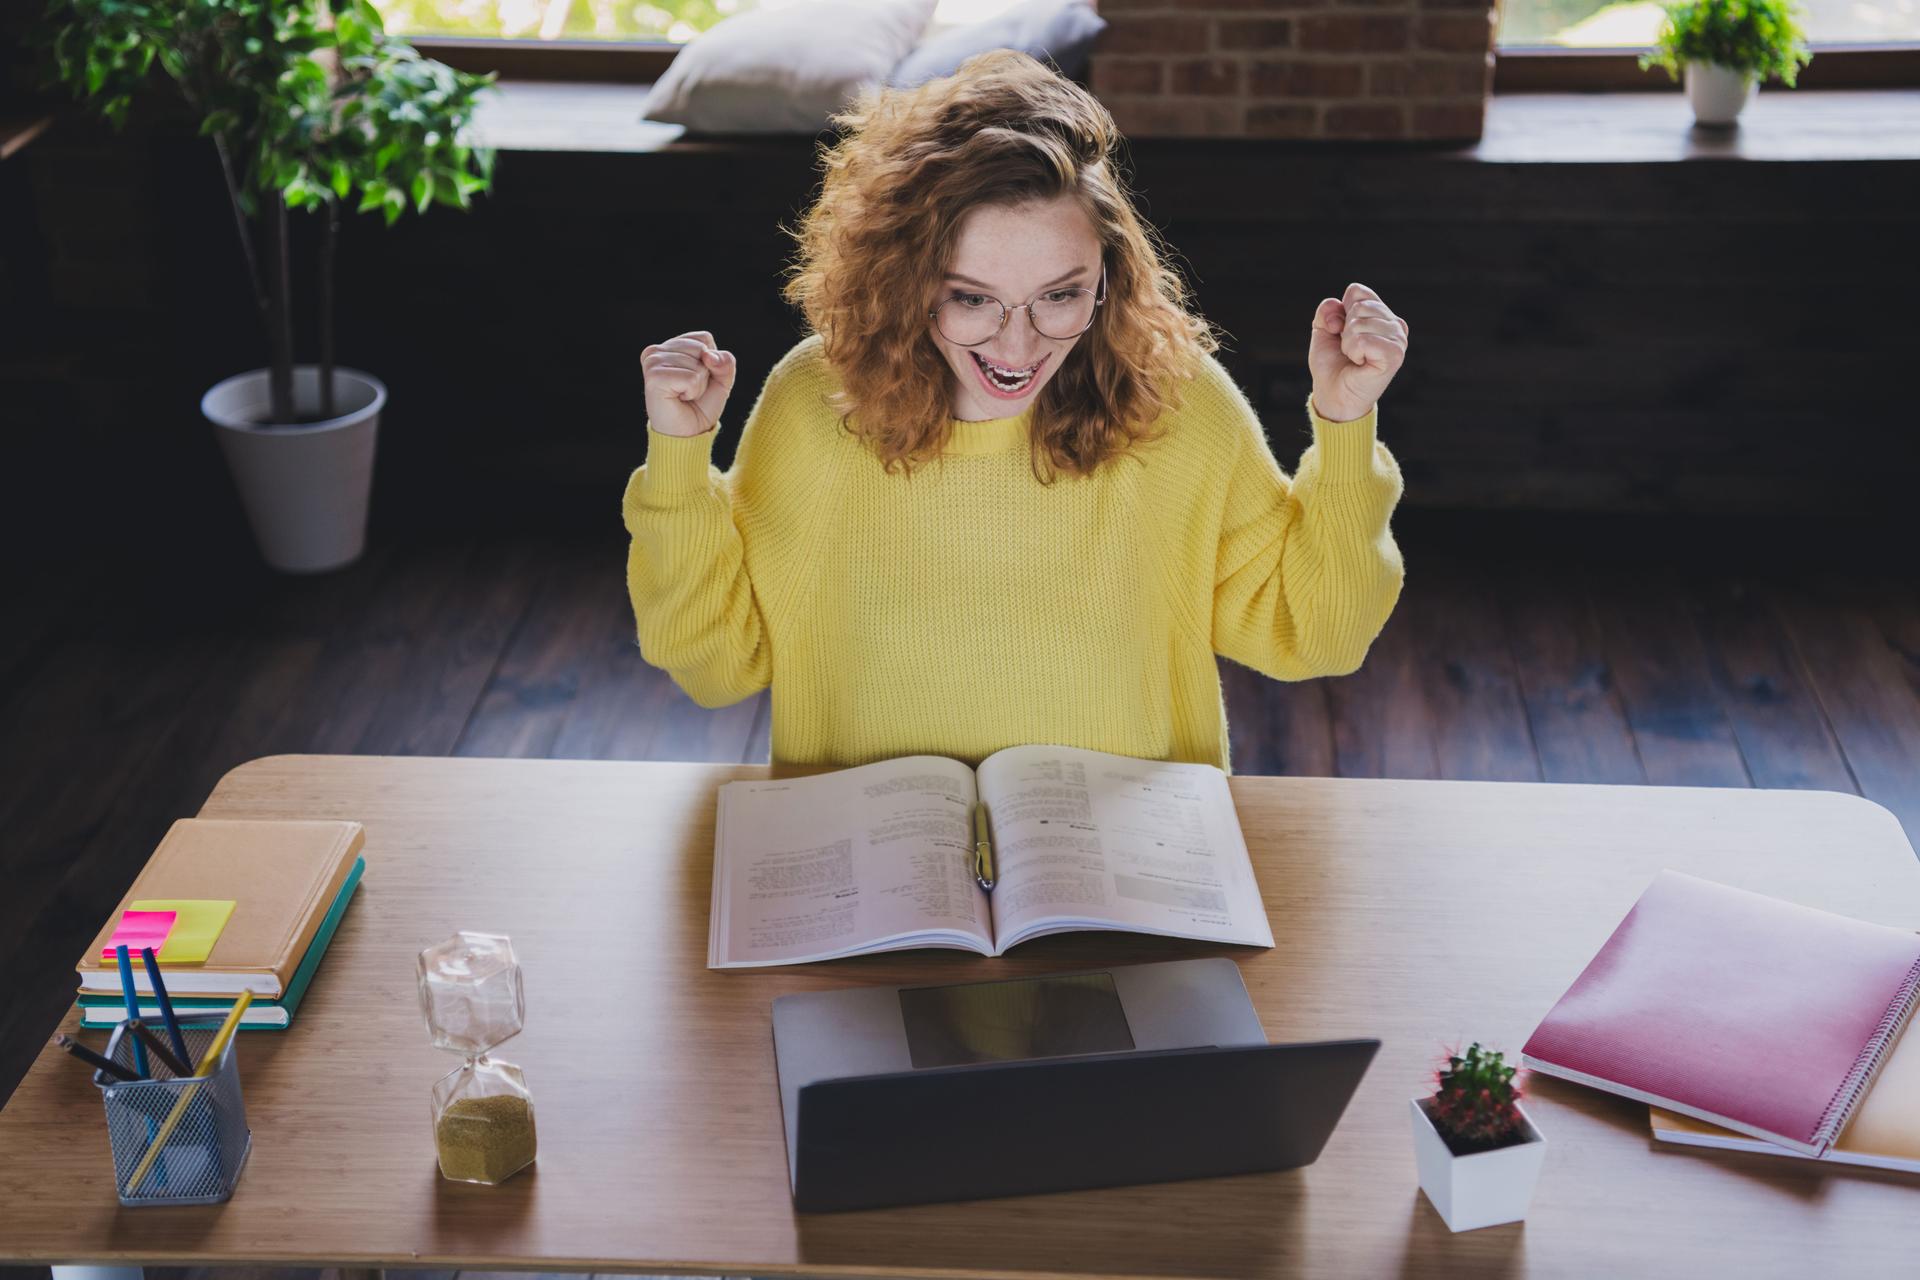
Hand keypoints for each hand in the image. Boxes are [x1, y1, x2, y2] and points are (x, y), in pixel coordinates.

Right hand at [642, 331, 735, 436]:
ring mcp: (653, 362)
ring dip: (699, 385)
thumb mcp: (721, 379)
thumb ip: (725, 361)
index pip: (704, 338)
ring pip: (698, 364)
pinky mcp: (654, 377)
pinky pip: (692, 378)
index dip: (711, 361)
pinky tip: (679, 398)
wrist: (688, 433)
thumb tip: (708, 356)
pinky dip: (693, 391)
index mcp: (668, 347)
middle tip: (689, 390)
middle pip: (701, 348)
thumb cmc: (700, 405)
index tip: (697, 379)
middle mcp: (655, 351)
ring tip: (683, 395)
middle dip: (705, 373)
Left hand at [1308, 283, 1408, 421]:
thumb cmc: (1332, 363)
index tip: (1340, 332)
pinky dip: (1353, 352)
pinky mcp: (1395, 354)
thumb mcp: (1322, 330)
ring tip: (1355, 357)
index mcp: (1382, 314)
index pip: (1358, 291)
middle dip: (1344, 330)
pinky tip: (1360, 363)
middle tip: (1349, 350)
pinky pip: (1363, 339)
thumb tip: (1338, 306)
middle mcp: (1395, 324)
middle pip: (1359, 306)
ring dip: (1348, 344)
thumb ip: (1327, 310)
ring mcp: (1399, 339)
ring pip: (1359, 323)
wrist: (1334, 394)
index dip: (1341, 311)